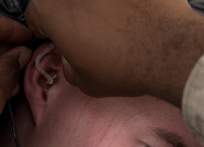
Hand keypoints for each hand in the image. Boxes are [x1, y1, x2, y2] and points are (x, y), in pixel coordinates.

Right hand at [24, 0, 203, 105]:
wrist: (168, 51)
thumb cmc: (124, 67)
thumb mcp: (84, 82)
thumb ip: (69, 66)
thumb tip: (72, 60)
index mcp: (51, 8)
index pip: (35, 15)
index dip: (46, 29)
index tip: (58, 38)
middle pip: (64, 1)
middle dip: (73, 14)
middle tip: (90, 33)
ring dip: (100, 8)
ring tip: (118, 24)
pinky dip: (127, 5)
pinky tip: (136, 15)